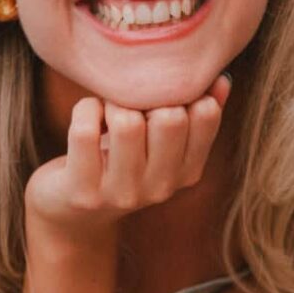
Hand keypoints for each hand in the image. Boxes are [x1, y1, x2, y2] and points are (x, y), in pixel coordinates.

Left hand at [25, 76, 230, 241]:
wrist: (71, 213)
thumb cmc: (120, 162)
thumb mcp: (162, 144)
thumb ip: (195, 114)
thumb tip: (221, 79)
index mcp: (188, 172)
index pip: (205, 114)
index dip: (180, 92)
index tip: (159, 97)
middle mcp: (161, 188)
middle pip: (170, 117)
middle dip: (146, 97)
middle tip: (130, 103)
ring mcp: (122, 194)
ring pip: (127, 122)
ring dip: (112, 103)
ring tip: (107, 111)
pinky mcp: (83, 192)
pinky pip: (85, 130)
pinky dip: (85, 109)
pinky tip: (87, 116)